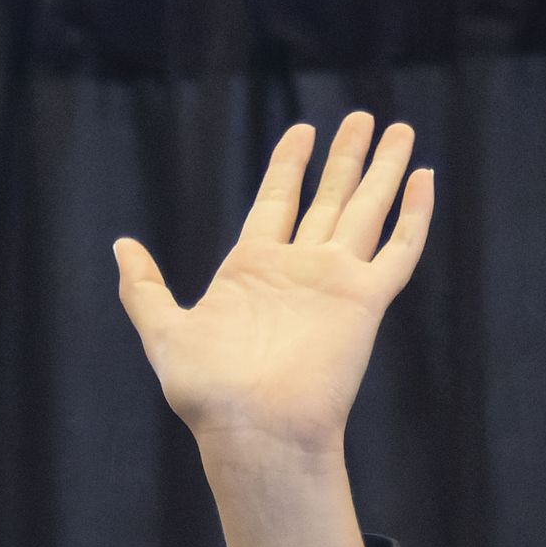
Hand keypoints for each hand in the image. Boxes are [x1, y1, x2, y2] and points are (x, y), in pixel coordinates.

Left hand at [116, 114, 431, 546]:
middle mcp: (296, 269)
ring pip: (366, 210)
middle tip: (360, 117)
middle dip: (343, 157)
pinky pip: (398, 249)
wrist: (254, 430)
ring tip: (398, 128)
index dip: (289, 165)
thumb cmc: (206, 392)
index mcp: (251, 270)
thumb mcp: (163, 333)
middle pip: (327, 198)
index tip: (301, 132)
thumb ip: (143, 289)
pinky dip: (414, 215)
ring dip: (382, 170)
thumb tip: (121, 245)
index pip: (275, 201)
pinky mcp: (365, 300)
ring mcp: (333, 282)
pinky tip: (424, 179)